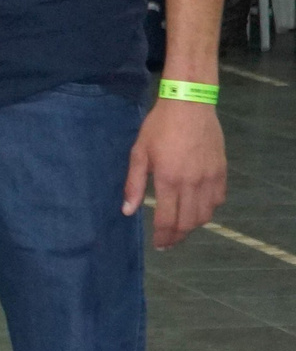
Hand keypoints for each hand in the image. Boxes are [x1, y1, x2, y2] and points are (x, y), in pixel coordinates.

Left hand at [127, 96, 226, 248]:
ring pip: (206, 214)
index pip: (168, 220)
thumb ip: (134, 184)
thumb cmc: (159, 127)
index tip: (159, 245)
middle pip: (188, 222)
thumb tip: (128, 211)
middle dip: (178, 236)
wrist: (190, 105)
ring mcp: (210, 178)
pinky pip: (219, 200)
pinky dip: (209, 209)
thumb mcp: (139, 153)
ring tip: (181, 227)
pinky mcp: (222, 171)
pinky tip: (198, 208)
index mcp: (169, 180)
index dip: (163, 236)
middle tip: (169, 242)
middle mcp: (192, 183)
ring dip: (193, 225)